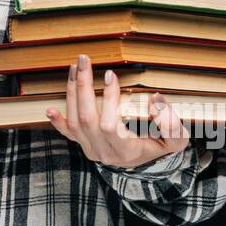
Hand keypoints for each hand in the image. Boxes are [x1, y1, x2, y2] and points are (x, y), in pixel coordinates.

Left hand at [46, 54, 191, 167]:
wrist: (147, 164)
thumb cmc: (161, 146)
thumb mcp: (176, 139)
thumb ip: (170, 123)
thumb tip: (156, 99)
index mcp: (126, 150)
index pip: (109, 124)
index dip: (108, 100)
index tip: (110, 75)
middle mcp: (104, 152)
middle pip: (86, 119)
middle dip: (83, 86)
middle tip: (84, 61)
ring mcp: (91, 149)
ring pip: (74, 121)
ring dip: (72, 92)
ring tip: (74, 68)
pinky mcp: (84, 145)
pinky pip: (67, 134)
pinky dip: (57, 121)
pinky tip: (50, 108)